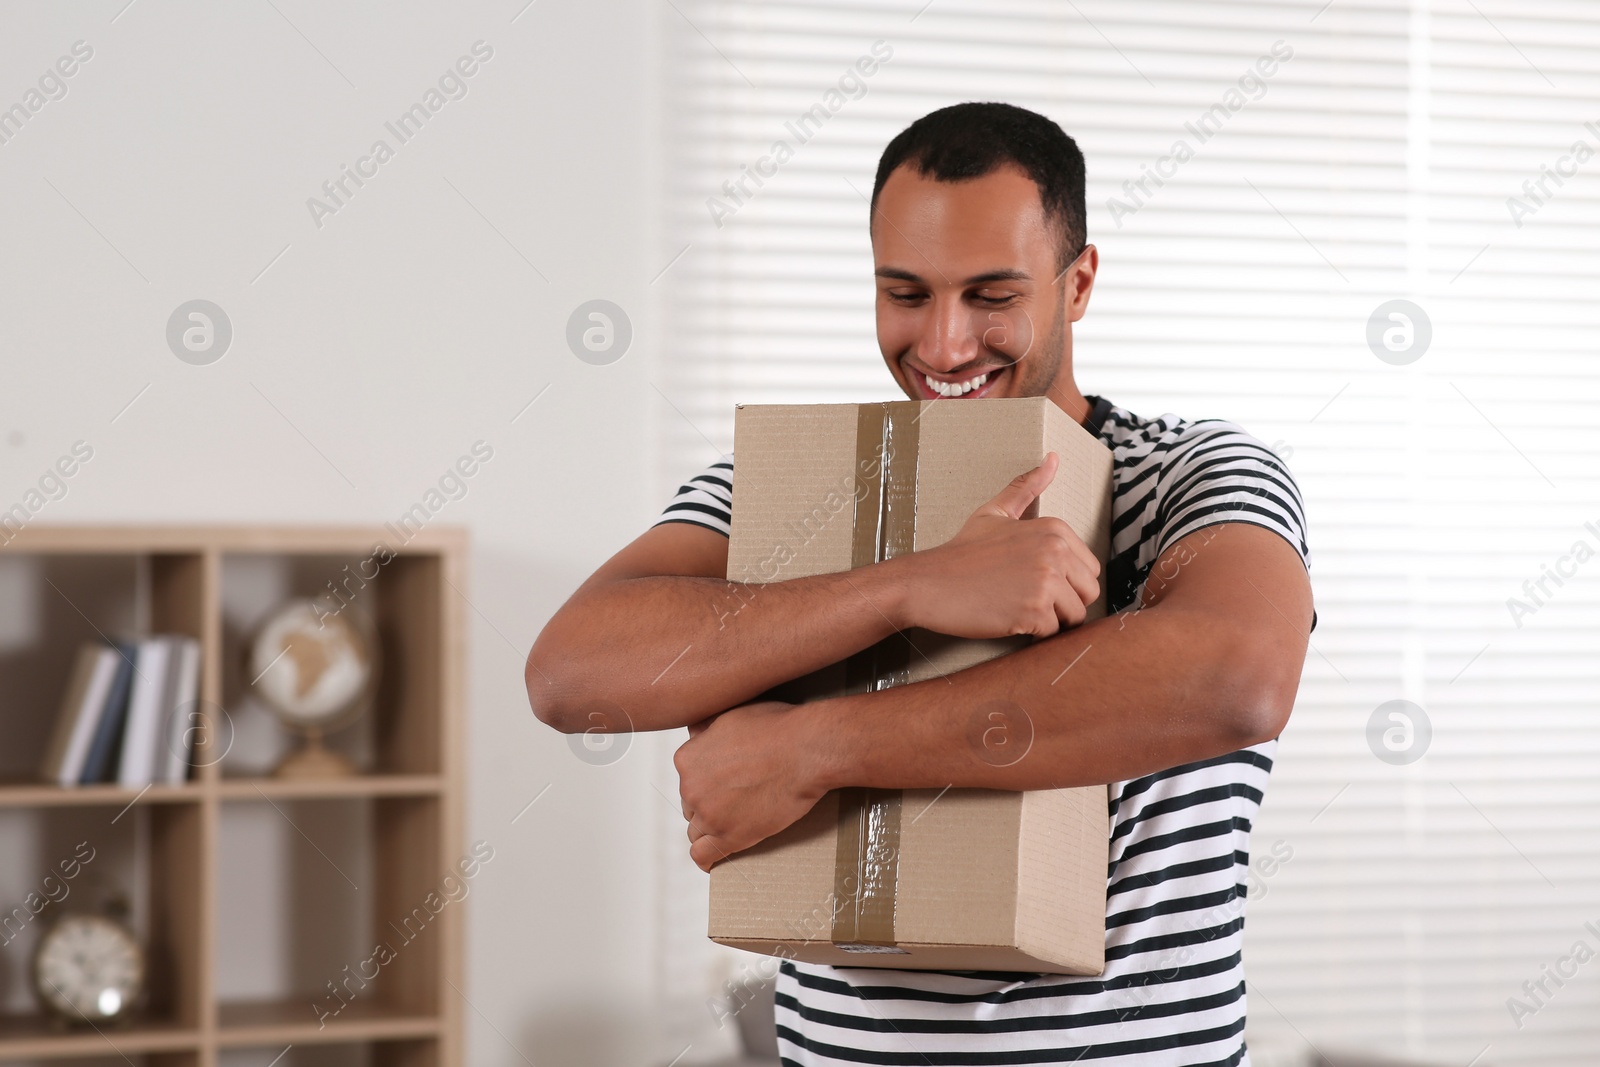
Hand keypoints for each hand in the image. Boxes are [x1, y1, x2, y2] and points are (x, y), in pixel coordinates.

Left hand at [674, 700, 827, 871]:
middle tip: (735, 799)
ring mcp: (710, 815)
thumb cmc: (776, 729)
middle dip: (709, 803)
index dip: (706, 780)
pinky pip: (703, 856)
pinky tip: (712, 859)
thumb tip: (696, 735)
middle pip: (691, 805)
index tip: (722, 781)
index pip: (686, 778)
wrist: (806, 750)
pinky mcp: (731, 837)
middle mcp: (691, 788)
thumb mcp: (730, 716)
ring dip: (711, 828)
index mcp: (687, 759)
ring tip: (732, 824)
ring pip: (696, 831)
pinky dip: (706, 860)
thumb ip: (705, 731)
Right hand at [894, 452, 1099, 637]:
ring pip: (1075, 616)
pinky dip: (1032, 634)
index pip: (1090, 569)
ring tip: (1017, 607)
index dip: (1065, 581)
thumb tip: (1053, 458)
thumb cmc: (962, 552)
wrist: (929, 582)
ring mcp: (1045, 582)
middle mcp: (1055, 552)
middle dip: (1063, 603)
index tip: (1032, 580)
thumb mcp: (996, 512)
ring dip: (1050, 620)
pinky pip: (1052, 633)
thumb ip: (1027, 487)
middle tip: (1026, 598)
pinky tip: (1008, 617)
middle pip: (1088, 593)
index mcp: (1055, 529)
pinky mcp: (1033, 611)